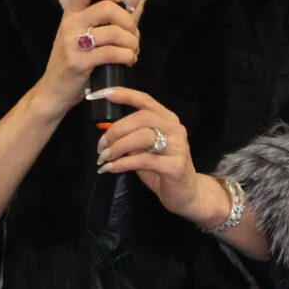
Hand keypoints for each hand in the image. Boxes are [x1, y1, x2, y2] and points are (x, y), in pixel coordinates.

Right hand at [31, 0, 139, 121]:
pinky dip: (127, 56)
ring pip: (114, 32)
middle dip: (128, 21)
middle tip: (133, 33)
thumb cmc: (75, 60)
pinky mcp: (78, 62)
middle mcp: (69, 24)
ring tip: (132, 50)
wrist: (53, 91)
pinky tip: (128, 60)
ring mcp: (72, 43)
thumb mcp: (88, 34)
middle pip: (106, 8)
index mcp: (71, 13)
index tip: (123, 1)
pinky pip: (112, 53)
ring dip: (132, 42)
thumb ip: (114, 15)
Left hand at [91, 87, 230, 227]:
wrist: (187, 194)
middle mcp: (175, 129)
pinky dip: (123, 163)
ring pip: (143, 137)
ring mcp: (178, 147)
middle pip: (142, 118)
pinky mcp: (175, 166)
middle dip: (116, 130)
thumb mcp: (146, 149)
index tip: (104, 94)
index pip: (145, 100)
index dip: (124, 94)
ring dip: (118, 147)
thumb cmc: (162, 169)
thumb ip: (132, 137)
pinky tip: (111, 168)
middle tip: (101, 146)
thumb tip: (107, 130)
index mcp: (168, 119)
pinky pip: (144, 160)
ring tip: (104, 158)